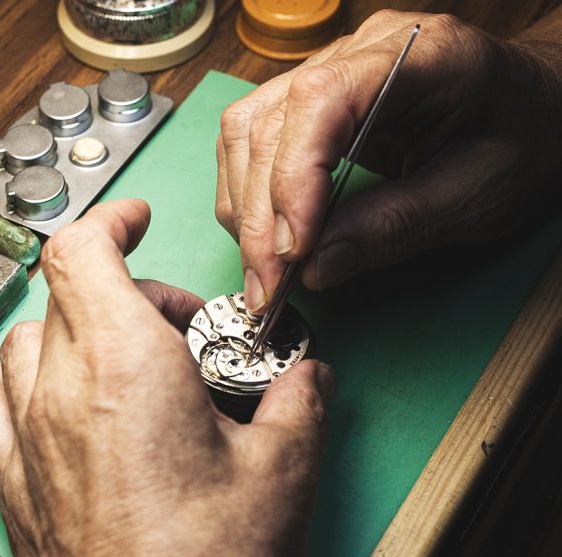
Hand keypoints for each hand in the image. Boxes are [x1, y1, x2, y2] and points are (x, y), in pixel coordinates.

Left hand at [0, 199, 336, 556]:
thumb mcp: (282, 475)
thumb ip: (298, 404)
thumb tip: (308, 379)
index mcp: (124, 365)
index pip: (83, 250)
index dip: (111, 222)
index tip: (138, 223)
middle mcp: (59, 391)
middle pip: (67, 295)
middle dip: (127, 292)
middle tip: (181, 332)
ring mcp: (24, 438)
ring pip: (27, 343)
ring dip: (74, 334)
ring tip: (126, 367)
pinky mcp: (11, 483)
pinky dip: (22, 387)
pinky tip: (56, 408)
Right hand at [216, 9, 561, 311]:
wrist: (541, 108)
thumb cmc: (526, 137)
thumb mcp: (480, 193)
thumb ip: (397, 226)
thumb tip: (317, 267)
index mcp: (419, 53)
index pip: (323, 101)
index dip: (295, 178)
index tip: (294, 251)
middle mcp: (359, 51)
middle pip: (271, 122)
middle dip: (260, 214)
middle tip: (269, 286)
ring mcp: (328, 70)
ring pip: (246, 131)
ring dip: (244, 207)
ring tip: (263, 271)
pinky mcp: (311, 101)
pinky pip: (252, 139)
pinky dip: (247, 194)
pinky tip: (263, 236)